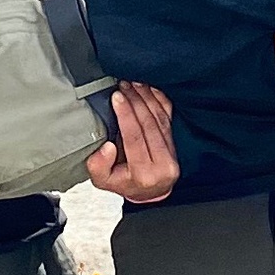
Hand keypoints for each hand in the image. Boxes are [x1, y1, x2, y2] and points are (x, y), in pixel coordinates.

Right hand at [83, 82, 178, 200]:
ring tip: (133, 83)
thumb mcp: (103, 181)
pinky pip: (169, 117)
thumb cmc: (123, 182)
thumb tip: (108, 146)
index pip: (135, 138)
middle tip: (122, 85)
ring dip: (146, 97)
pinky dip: (159, 99)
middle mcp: (162, 165)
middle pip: (149, 125)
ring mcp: (172, 154)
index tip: (116, 96)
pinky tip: (149, 88)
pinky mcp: (175, 144)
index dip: (126, 115)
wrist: (148, 191)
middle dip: (135, 101)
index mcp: (144, 174)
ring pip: (160, 119)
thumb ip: (99, 166)